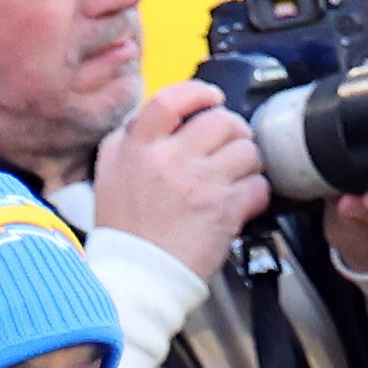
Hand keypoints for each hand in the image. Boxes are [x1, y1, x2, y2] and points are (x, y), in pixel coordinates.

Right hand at [91, 81, 270, 281]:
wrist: (139, 275)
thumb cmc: (126, 231)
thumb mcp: (108, 176)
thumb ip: (126, 141)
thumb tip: (150, 118)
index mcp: (138, 149)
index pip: (171, 101)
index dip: (198, 93)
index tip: (211, 97)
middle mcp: (170, 161)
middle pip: (221, 121)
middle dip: (234, 130)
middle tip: (232, 143)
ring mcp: (200, 184)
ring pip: (247, 150)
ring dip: (249, 161)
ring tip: (237, 174)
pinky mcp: (225, 211)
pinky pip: (259, 186)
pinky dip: (257, 192)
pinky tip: (242, 200)